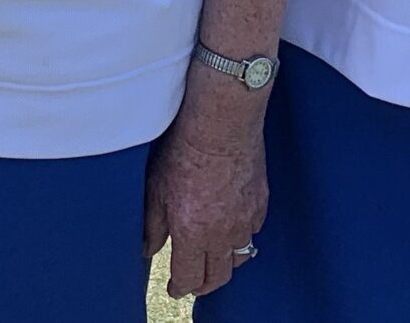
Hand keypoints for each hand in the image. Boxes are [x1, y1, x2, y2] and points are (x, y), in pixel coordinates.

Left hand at [143, 76, 266, 299]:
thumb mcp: (157, 189)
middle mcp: (222, 234)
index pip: (190, 279)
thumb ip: (152, 226)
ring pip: (240, 256)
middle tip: (194, 282)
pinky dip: (242, 235)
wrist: (222, 123)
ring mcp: (245, 219)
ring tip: (214, 257)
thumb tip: (148, 249)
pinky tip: (233, 226)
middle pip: (219, 277)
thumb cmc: (185, 150)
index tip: (174, 287)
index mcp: (193, 234)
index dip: (180, 287)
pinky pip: (253, 231)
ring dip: (225, 262)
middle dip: (204, 285)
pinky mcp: (260, 203)